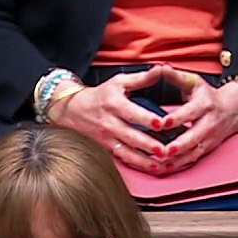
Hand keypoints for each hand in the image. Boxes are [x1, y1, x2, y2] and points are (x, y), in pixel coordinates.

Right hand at [45, 65, 169, 173]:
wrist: (70, 111)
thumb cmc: (99, 96)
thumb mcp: (118, 82)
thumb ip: (142, 78)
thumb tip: (163, 69)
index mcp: (114, 105)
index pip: (133, 113)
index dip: (148, 119)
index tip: (162, 124)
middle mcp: (109, 124)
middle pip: (131, 137)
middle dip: (149, 145)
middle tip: (167, 151)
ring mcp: (106, 139)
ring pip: (127, 153)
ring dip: (145, 161)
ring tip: (161, 165)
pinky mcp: (105, 149)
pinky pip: (122, 159)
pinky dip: (137, 165)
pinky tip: (152, 168)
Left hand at [153, 65, 237, 172]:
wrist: (234, 109)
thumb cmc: (207, 95)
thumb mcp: (194, 82)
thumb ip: (176, 77)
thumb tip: (161, 67)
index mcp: (204, 105)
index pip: (190, 113)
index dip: (176, 118)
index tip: (161, 123)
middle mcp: (208, 123)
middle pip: (193, 137)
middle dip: (177, 146)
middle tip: (160, 151)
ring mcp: (209, 138)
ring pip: (193, 152)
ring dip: (175, 161)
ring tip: (157, 165)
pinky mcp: (207, 149)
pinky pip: (192, 160)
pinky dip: (178, 166)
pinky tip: (163, 170)